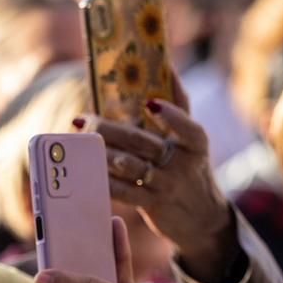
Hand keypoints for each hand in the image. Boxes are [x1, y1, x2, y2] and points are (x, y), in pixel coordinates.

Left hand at [76, 72, 238, 282]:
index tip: (149, 103)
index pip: (187, 127)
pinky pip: (124, 192)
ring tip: (80, 143)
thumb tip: (166, 65)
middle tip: (84, 119)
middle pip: (142, 143)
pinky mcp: (153, 204)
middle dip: (109, 130)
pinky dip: (105, 181)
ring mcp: (167, 184)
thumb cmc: (191, 166)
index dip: (170, 116)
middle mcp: (183, 163)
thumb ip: (179, 106)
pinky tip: (87, 171)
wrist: (203, 216)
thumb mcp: (192, 139)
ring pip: (129, 166)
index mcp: (195, 142)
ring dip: (101, 153)